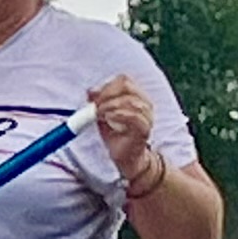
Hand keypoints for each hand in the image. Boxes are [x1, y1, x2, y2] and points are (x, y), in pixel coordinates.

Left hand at [90, 77, 166, 195]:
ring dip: (110, 105)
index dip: (106, 85)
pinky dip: (118, 115)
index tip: (92, 95)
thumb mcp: (102, 116)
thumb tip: (90, 91)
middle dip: (107, 93)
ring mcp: (147, 116)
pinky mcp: (145, 129)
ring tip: (99, 114)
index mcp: (135, 97)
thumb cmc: (115, 135)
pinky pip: (134, 116)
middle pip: (127, 87)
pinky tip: (108, 119)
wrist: (125, 158)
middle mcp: (144, 104)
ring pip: (130, 101)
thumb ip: (98, 103)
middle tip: (95, 105)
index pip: (123, 80)